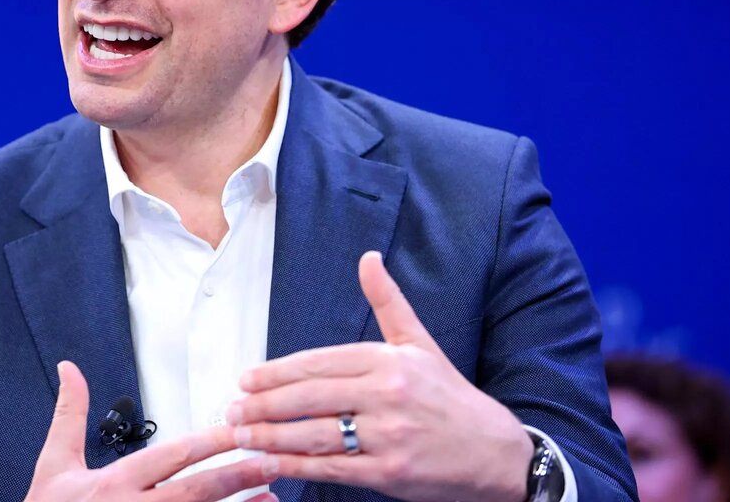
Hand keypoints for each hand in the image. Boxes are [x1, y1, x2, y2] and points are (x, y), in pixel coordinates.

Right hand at [25, 360, 279, 501]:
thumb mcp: (53, 464)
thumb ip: (70, 414)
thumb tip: (69, 368)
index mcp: (114, 484)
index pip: (170, 458)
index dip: (207, 444)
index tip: (238, 431)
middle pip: (196, 493)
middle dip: (237, 476)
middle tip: (273, 460)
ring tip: (272, 494)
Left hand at [228, 252, 533, 501]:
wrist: (497, 455)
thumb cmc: (452, 398)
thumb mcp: (421, 343)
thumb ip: (388, 302)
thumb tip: (368, 258)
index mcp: (389, 360)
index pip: (319, 363)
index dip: (277, 372)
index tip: (246, 378)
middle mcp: (387, 395)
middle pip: (310, 397)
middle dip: (264, 404)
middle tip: (232, 409)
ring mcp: (388, 436)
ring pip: (315, 434)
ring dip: (270, 435)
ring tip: (241, 435)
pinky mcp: (389, 472)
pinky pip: (331, 469)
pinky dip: (295, 466)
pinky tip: (270, 463)